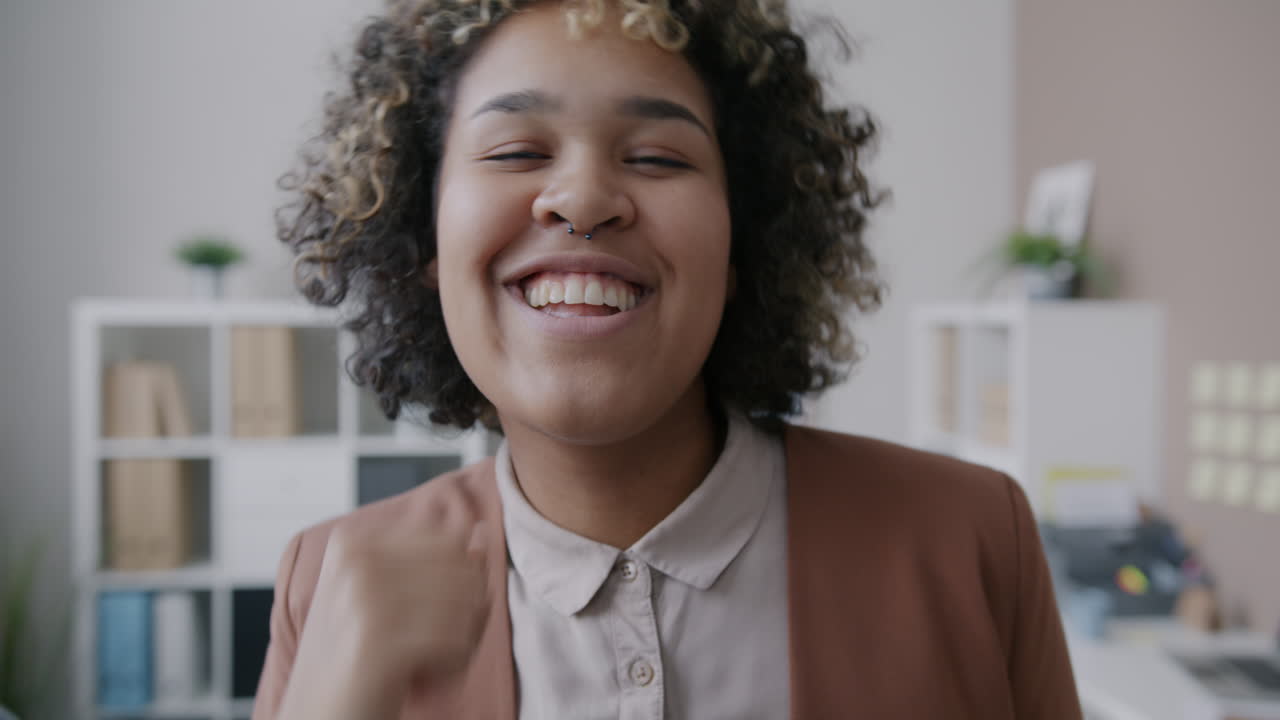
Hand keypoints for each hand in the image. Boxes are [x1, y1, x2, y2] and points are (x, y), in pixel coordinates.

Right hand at [277, 501, 489, 719]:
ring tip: (430, 663)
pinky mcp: (374, 638)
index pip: (449, 541)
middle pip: (462, 568)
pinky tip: (424, 679)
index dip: (463, 583)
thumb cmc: (352, 664)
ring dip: (461, 640)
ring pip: (465, 600)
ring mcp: (362, 596)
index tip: (437, 619)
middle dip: (468, 611)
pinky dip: (452, 665)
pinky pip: (454, 639)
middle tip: (440, 646)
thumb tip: (481, 533)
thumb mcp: (385, 602)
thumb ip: (432, 564)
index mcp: (353, 542)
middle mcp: (354, 559)